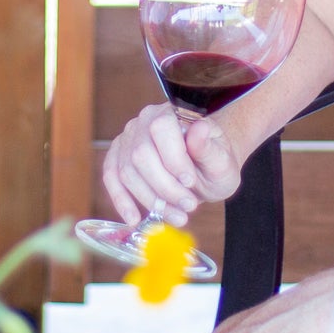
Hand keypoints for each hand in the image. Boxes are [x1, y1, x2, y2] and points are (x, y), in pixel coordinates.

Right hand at [99, 102, 244, 225]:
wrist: (204, 168)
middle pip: (141, 155)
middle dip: (165, 187)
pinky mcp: (118, 157)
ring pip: (127, 172)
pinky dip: (121, 200)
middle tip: (188, 206)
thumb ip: (209, 148)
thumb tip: (200, 128)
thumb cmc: (213, 162)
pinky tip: (134, 219)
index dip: (173, 158)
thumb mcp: (222, 160)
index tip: (190, 182)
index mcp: (172, 113)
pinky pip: (111, 177)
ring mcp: (128, 138)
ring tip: (177, 216)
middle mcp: (145, 120)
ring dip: (151, 200)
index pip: (162, 128)